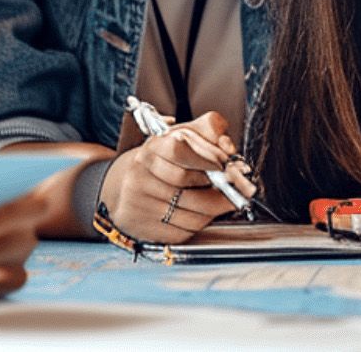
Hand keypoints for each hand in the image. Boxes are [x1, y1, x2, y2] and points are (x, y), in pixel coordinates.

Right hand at [98, 111, 256, 242]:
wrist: (123, 189)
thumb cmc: (159, 162)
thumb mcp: (179, 137)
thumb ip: (207, 130)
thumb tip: (227, 143)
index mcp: (151, 149)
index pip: (180, 150)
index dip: (208, 159)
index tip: (226, 166)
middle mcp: (141, 175)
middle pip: (189, 183)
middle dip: (221, 188)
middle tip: (237, 188)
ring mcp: (142, 204)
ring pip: (192, 211)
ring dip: (214, 209)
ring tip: (221, 201)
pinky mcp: (146, 228)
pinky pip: (184, 231)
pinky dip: (199, 224)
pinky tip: (199, 213)